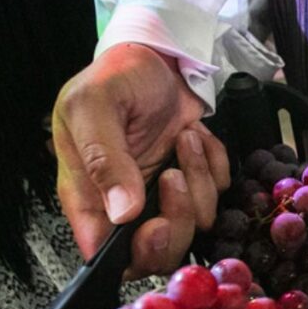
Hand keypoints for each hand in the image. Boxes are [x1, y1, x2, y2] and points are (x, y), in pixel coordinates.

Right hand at [52, 43, 229, 276]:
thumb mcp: (94, 107)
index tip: (155, 226)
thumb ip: (104, 159)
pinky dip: (214, 166)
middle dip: (177, 222)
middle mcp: (127, 202)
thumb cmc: (115, 78)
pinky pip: (217, 193)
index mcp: (89, 194)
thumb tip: (122, 213)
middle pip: (158, 250)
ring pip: (194, 222)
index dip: (135, 253)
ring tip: (183, 140)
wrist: (155, 54)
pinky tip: (196, 138)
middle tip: (175, 177)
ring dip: (197, 182)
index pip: (105, 254)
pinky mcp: (194, 178)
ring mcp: (163, 193)